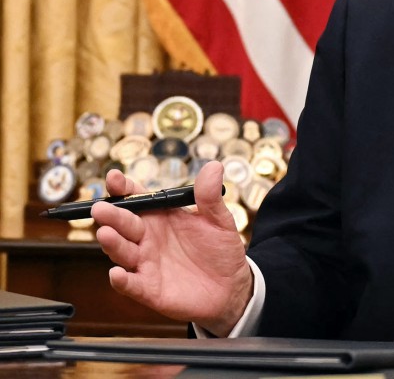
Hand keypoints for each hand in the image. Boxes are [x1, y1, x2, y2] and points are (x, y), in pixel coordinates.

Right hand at [92, 161, 252, 336]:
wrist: (230, 286)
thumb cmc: (220, 250)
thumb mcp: (219, 220)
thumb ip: (210, 196)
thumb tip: (214, 166)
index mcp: (161, 217)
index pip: (138, 198)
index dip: (124, 188)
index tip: (114, 178)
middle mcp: (148, 238)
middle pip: (124, 224)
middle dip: (112, 215)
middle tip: (101, 208)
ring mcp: (146, 263)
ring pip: (122, 251)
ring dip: (113, 243)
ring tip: (106, 233)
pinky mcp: (149, 289)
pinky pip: (131, 285)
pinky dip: (122, 280)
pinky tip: (117, 274)